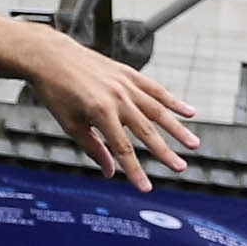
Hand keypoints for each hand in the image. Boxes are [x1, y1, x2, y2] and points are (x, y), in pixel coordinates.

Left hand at [23, 34, 197, 190]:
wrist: (52, 56)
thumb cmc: (57, 93)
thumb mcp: (70, 124)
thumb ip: (93, 148)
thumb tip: (110, 172)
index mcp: (100, 112)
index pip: (122, 148)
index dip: (135, 171)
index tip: (146, 188)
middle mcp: (117, 97)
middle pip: (146, 130)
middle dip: (164, 152)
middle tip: (181, 168)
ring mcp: (125, 84)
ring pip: (158, 109)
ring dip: (177, 128)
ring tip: (194, 144)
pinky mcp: (129, 73)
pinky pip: (155, 89)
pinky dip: (173, 101)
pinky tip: (189, 112)